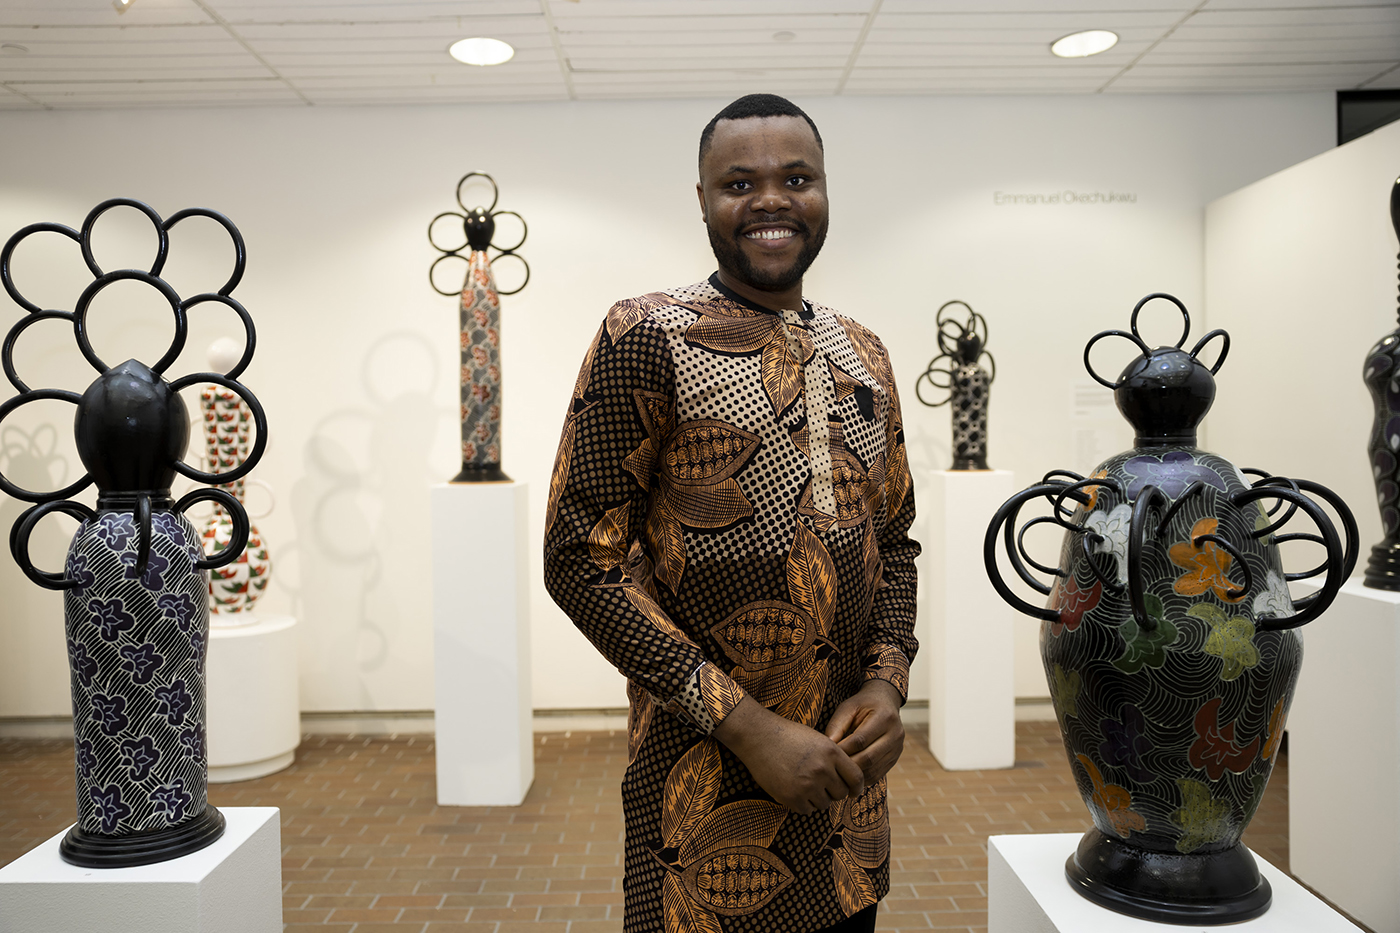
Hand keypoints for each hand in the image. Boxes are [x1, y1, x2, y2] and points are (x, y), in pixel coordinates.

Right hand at [713, 696, 863, 814]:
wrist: (758, 736)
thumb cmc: (788, 736)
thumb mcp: (818, 740)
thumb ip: (834, 759)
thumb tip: (848, 783)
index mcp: (832, 752)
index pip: (856, 778)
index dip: (856, 788)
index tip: (852, 792)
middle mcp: (822, 770)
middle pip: (841, 793)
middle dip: (833, 791)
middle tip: (819, 784)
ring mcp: (807, 785)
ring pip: (824, 803)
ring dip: (817, 798)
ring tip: (803, 783)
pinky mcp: (791, 797)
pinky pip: (806, 810)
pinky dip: (802, 803)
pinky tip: (793, 789)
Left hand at [825, 679, 904, 785]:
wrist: (884, 702)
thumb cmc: (862, 704)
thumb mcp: (847, 708)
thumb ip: (837, 726)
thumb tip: (827, 747)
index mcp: (884, 717)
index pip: (860, 740)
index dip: (843, 749)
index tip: (828, 753)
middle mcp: (896, 734)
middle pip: (868, 758)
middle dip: (848, 764)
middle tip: (831, 766)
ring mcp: (898, 748)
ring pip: (873, 769)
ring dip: (854, 773)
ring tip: (838, 771)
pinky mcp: (895, 759)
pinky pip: (877, 774)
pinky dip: (862, 777)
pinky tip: (849, 774)